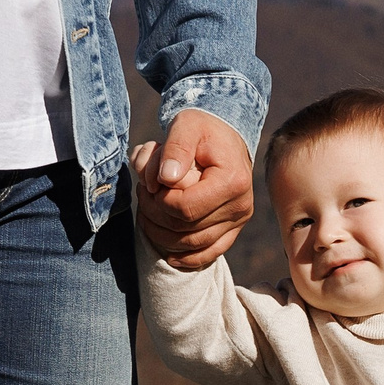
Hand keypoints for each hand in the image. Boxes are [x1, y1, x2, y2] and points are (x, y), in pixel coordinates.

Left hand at [135, 107, 252, 268]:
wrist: (224, 138)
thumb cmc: (202, 130)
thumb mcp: (186, 126)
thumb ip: (175, 148)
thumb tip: (165, 179)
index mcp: (233, 181)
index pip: (186, 208)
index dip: (159, 201)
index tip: (148, 183)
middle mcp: (240, 206)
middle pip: (186, 229)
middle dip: (155, 215)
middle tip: (142, 193)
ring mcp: (238, 221)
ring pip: (193, 245)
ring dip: (162, 234)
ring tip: (149, 208)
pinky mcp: (233, 231)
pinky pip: (209, 254)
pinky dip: (186, 259)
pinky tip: (168, 254)